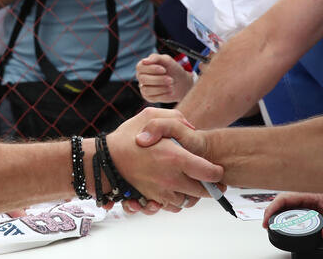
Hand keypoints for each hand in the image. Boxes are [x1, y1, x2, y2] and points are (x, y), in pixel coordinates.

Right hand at [105, 108, 222, 209]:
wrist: (105, 159)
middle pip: (203, 192)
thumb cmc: (127, 137)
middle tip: (210, 181)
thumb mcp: (151, 115)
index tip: (216, 170)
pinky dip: (177, 201)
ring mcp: (162, 190)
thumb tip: (191, 128)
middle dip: (210, 188)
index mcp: (176, 157)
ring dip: (192, 194)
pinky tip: (175, 189)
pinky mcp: (153, 198)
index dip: (217, 172)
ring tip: (190, 183)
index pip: (209, 173)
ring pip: (189, 201)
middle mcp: (172, 178)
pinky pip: (173, 206)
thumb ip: (176, 118)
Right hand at [136, 53, 194, 102]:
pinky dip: (163, 94)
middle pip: (143, 79)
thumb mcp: (166, 59)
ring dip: (161, 88)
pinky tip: (170, 91)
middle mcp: (141, 77)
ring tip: (171, 86)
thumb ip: (155, 57)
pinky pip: (152, 98)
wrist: (181, 82)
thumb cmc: (172, 69)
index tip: (164, 70)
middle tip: (171, 79)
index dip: (151, 69)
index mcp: (143, 66)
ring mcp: (144, 88)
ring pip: (146, 90)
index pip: (140, 67)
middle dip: (158, 79)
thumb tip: (144, 61)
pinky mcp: (149, 97)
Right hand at [263, 192, 322, 242]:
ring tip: (271, 226)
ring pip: (289, 209)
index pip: (286, 198)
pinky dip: (289, 222)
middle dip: (272, 212)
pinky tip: (286, 229)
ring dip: (279, 216)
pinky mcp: (314, 217)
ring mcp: (311, 208)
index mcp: (312, 195)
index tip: (267, 219)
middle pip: (284, 203)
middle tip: (266, 225)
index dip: (273, 207)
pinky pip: (297, 217)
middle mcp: (309, 200)